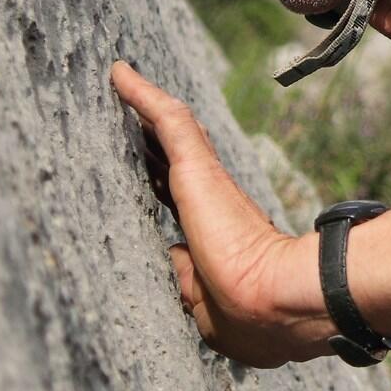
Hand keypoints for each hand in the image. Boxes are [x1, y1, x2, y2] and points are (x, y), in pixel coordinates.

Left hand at [110, 61, 334, 366]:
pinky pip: (164, 119)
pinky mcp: (196, 166)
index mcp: (210, 234)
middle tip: (125, 117)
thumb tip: (171, 260)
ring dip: (142, 106)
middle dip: (147, 140)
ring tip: (118, 81)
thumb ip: (185, 283)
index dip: (156, 183)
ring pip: (168, 130)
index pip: (175, 200)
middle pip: (169, 159)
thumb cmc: (244, 316)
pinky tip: (118, 74)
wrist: (273, 302)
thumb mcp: (205, 307)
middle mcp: (208, 200)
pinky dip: (141, 95)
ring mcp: (203, 179)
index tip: (140, 173)